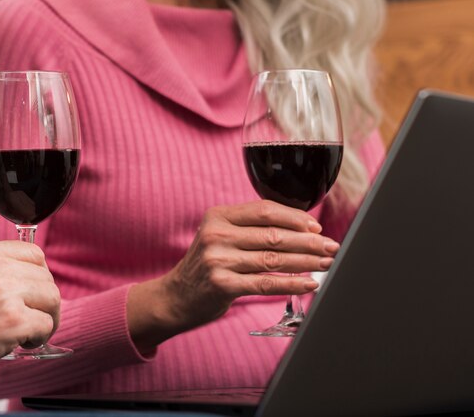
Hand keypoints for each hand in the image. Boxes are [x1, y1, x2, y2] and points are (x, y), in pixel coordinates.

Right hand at [0, 239, 59, 386]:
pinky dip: (39, 337)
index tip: (32, 295)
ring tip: (28, 333)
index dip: (38, 277)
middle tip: (33, 318)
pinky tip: (21, 344)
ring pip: (52, 298)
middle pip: (46, 278)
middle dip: (44, 301)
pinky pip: (45, 325)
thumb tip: (26, 282)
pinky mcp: (11, 321)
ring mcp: (4, 292)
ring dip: (46, 318)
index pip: (34, 254)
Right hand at [128, 200, 338, 349]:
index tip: (316, 227)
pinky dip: (292, 283)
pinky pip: (266, 283)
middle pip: (273, 235)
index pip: (264, 210)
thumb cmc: (205, 265)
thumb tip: (299, 229)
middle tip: (331, 246)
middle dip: (308, 242)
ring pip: (273, 259)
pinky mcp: (222, 285)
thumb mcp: (219, 237)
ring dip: (306, 262)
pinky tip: (310, 283)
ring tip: (326, 263)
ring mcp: (218, 260)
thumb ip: (249, 228)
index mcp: (218, 216)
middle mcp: (216, 235)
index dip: (295, 217)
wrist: (175, 297)